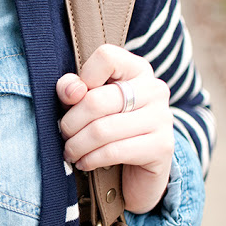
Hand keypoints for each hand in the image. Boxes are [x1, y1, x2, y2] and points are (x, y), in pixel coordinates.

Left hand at [56, 44, 174, 213]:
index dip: (82, 78)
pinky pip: (113, 151)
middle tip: (64, 134)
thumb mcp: (85, 104)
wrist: (138, 168)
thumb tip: (72, 91)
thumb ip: (72, 88)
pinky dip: (90, 159)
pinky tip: (83, 163)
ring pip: (101, 130)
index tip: (73, 99)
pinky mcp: (162, 146)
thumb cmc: (106, 127)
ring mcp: (161, 117)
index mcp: (136, 69)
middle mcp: (154, 89)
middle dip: (70, 123)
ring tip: (70, 151)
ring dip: (77, 145)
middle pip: (96, 101)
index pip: (106, 57)